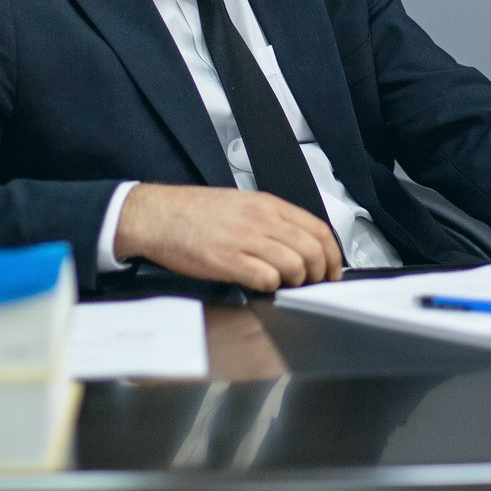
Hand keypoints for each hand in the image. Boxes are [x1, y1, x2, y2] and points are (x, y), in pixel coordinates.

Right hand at [114, 184, 342, 291]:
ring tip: (286, 285)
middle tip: (314, 283)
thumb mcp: (242, 204)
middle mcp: (261, 220)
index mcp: (267, 205)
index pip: (318, 228)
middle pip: (312, 249)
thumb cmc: (195, 212)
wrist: (158, 215)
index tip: (332, 269)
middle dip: (320, 273)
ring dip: (296, 281)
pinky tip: (262, 285)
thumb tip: (298, 243)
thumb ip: (271, 221)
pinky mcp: (228, 261)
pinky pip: (266, 278)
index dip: (333, 254)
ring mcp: (245, 240)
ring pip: (294, 265)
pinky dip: (271, 287)